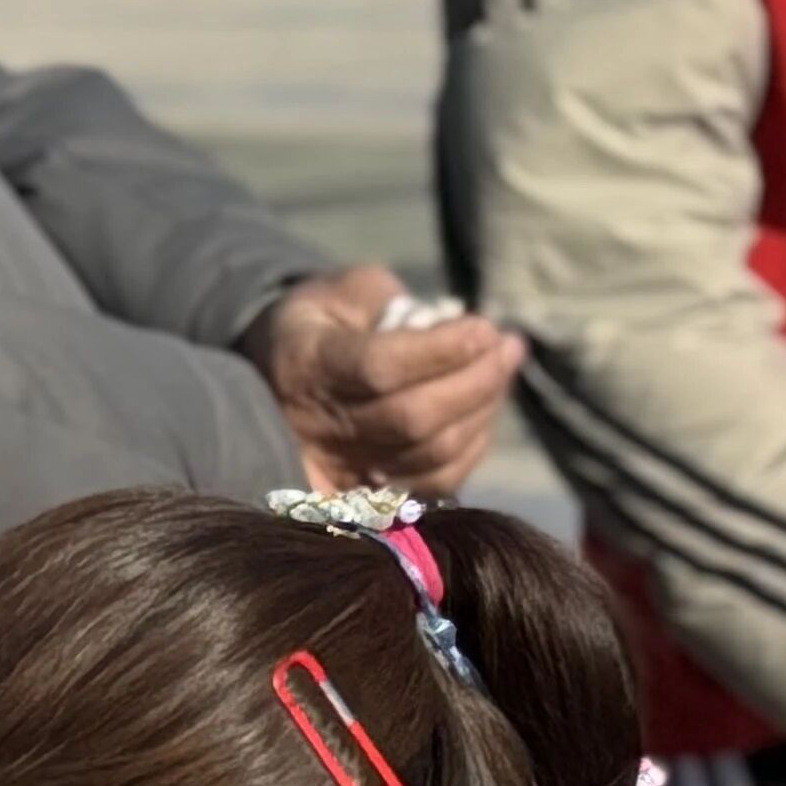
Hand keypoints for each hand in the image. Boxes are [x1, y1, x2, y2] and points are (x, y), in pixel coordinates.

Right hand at [245, 264, 522, 497]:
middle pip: (413, 418)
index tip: (484, 326)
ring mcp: (344, 467)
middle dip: (476, 380)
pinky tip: (484, 411)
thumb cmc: (320, 322)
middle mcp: (321, 425)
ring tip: (503, 369)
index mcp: (309, 363)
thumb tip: (442, 324)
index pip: (381, 367)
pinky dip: (471, 447)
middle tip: (509, 346)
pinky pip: (435, 484)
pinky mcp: (369, 494)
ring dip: (482, 411)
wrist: (277, 380)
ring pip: (430, 454)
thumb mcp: (341, 291)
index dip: (442, 351)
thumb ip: (386, 300)